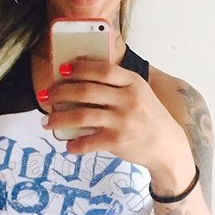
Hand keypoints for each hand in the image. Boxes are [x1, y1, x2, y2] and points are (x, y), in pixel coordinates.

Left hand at [41, 58, 190, 175]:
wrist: (167, 146)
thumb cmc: (148, 117)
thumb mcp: (140, 93)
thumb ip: (118, 84)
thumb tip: (81, 77)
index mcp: (133, 83)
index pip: (103, 70)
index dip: (80, 68)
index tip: (62, 70)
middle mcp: (128, 99)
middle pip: (86, 91)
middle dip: (60, 92)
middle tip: (46, 96)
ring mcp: (122, 121)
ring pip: (81, 115)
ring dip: (59, 119)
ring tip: (46, 122)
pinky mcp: (117, 141)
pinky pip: (88, 141)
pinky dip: (75, 145)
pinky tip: (68, 146)